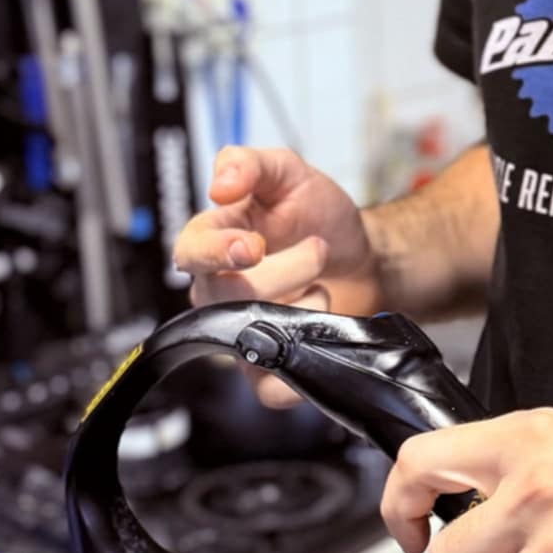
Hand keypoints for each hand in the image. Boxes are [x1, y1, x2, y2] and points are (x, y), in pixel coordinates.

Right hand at [174, 147, 380, 406]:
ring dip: (301, 310)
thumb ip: (252, 164)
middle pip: (225, 295)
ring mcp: (239, 333)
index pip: (191, 251)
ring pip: (249, 338)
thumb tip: (219, 183)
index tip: (253, 246)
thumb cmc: (317, 216)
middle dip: (285, 270)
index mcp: (212, 240)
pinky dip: (300, 365)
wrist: (362, 259)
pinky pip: (269, 389)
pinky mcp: (267, 370)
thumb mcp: (289, 173)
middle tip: (318, 249)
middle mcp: (216, 291)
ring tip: (321, 288)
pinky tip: (320, 332)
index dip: (217, 252)